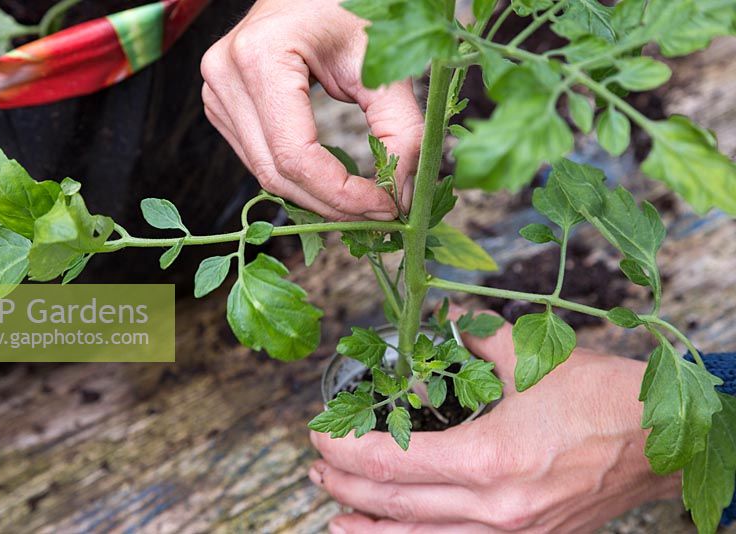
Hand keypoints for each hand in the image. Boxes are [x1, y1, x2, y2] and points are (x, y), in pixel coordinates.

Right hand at [200, 0, 422, 220]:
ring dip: (316, 197)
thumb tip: (400, 193)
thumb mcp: (383, 62)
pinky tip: (333, 180)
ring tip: (363, 200)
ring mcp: (216, 91)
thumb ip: (400, 128)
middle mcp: (225, 74)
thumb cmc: (349, 7)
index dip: (342, 193)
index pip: (296, 155)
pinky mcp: (222, 104)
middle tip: (381, 214)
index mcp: (260, 56)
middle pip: (276, 172)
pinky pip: (259, 159)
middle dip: (332, 204)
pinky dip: (299, 178)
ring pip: (265, 174)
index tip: (386, 207)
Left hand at [309, 311, 680, 532]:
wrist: (660, 443)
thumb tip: (440, 321)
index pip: (393, 462)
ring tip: (334, 511)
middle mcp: (494, 508)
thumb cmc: (602, 398)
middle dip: (345, 484)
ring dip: (369, 525)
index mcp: (490, 460)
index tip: (317, 433)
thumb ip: (473, 340)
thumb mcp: (531, 357)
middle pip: (396, 505)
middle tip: (315, 463)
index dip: (344, 448)